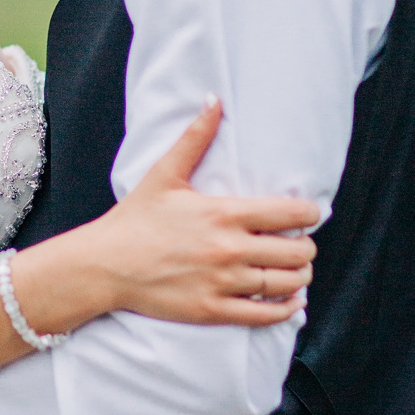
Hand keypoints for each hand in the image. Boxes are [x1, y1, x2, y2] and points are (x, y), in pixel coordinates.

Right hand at [100, 100, 319, 326]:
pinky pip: (265, 314)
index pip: (290, 213)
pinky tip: (292, 300)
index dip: (309, 214)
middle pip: (297, 252)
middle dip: (306, 247)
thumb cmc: (135, 219)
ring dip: (301, 277)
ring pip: (286, 283)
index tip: (308, 214)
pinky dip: (286, 308)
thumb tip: (214, 100)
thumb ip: (195, 138)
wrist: (104, 265)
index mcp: (223, 213)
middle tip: (301, 244)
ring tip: (297, 270)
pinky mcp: (213, 310)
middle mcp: (229, 249)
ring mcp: (222, 282)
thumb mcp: (164, 174)